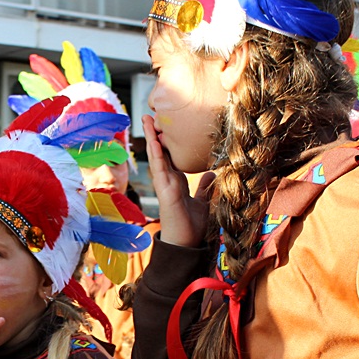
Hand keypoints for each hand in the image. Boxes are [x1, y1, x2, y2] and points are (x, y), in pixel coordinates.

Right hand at [143, 115, 210, 247]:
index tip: (166, 125)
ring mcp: (164, 184)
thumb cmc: (192, 227)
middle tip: (150, 115)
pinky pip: (158, 167)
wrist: (186, 244)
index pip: (170, 156)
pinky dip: (155, 152)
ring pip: (156, 155)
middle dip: (155, 133)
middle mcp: (168, 180)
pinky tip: (152, 139)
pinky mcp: (164, 190)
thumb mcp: (203, 202)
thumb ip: (205, 188)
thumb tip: (211, 174)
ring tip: (146, 119)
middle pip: (160, 152)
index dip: (166, 141)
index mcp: (177, 182)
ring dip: (150, 137)